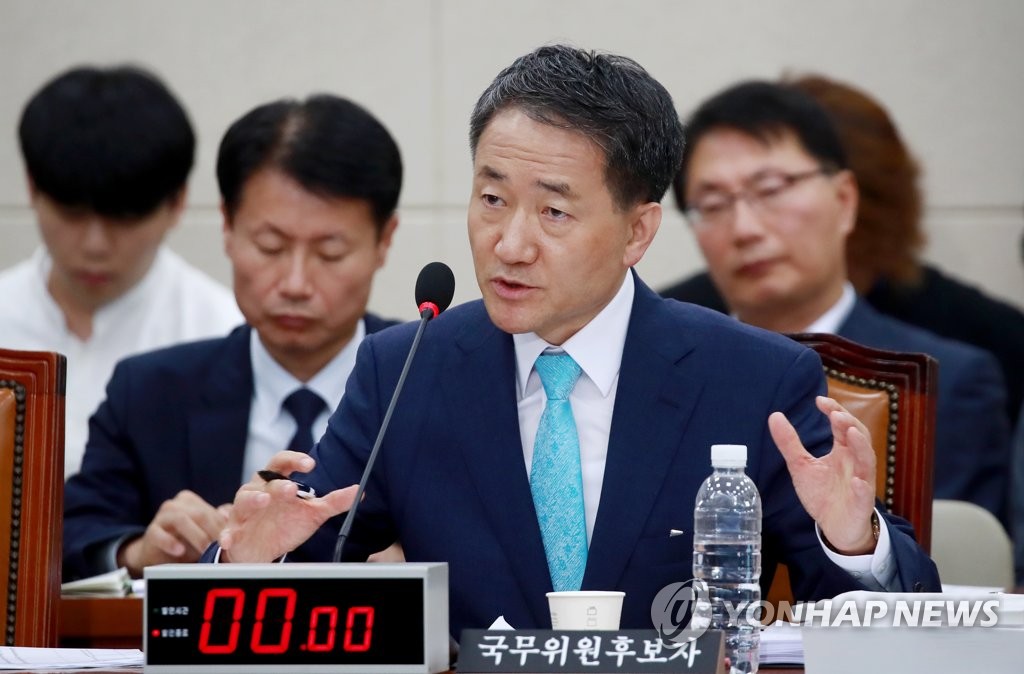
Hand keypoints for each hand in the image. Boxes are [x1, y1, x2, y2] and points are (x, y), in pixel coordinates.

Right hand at [117, 490, 230, 576]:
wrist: (158, 554)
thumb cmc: (186, 542)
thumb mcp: (204, 532)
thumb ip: (219, 523)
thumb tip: (233, 520)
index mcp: (190, 501)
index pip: (211, 511)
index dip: (223, 527)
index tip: (231, 541)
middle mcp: (176, 505)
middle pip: (199, 514)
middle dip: (213, 531)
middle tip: (221, 548)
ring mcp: (162, 516)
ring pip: (181, 520)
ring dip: (196, 536)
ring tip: (205, 551)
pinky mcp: (151, 531)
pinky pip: (159, 534)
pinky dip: (170, 542)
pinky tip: (179, 551)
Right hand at [219, 450, 358, 561]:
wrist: (260, 550)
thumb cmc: (284, 524)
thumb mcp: (312, 513)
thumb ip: (334, 502)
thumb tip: (360, 491)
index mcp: (276, 483)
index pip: (282, 463)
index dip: (294, 460)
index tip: (310, 464)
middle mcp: (258, 492)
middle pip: (264, 479)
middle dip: (277, 483)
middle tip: (291, 487)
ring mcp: (244, 512)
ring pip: (244, 500)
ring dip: (253, 500)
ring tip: (263, 501)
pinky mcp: (234, 532)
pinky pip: (228, 532)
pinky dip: (228, 535)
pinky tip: (231, 538)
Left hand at [769, 396, 876, 554]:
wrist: (835, 527)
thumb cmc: (823, 494)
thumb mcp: (801, 465)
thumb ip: (790, 442)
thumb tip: (775, 415)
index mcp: (843, 451)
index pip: (843, 425)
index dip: (835, 410)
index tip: (819, 400)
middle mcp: (855, 463)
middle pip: (859, 437)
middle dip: (849, 423)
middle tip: (835, 413)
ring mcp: (861, 482)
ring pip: (867, 461)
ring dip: (860, 446)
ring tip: (850, 433)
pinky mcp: (861, 504)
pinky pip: (865, 495)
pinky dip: (862, 487)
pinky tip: (857, 481)